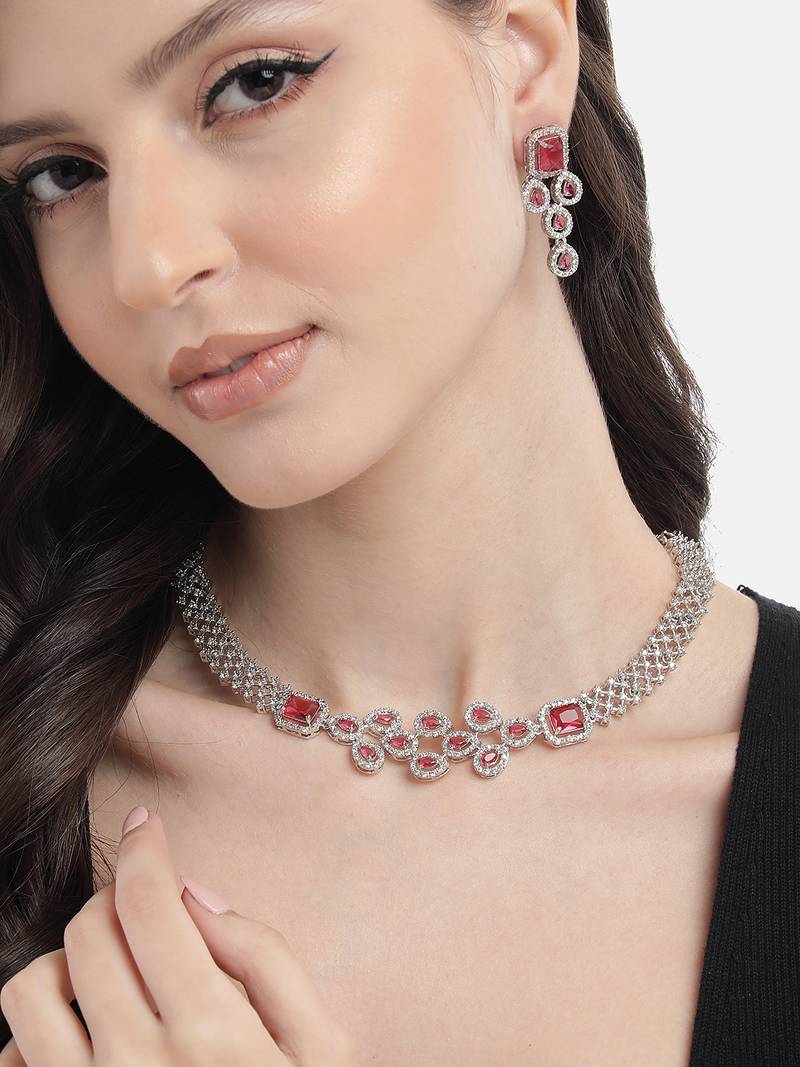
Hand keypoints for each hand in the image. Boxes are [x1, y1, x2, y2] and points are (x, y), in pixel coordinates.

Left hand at [0, 807, 355, 1065]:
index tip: (145, 826)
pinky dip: (39, 1035)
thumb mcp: (323, 1047)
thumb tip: (197, 896)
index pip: (148, 903)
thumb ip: (267, 959)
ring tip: (108, 973)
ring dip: (66, 963)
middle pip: (89, 932)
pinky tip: (87, 1041)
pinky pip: (13, 1062)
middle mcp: (135, 1066)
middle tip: (145, 909)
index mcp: (210, 1031)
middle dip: (115, 899)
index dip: (144, 848)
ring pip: (30, 990)